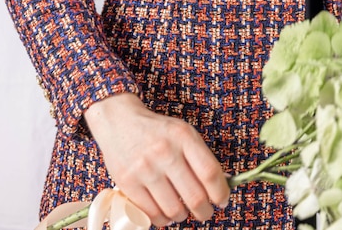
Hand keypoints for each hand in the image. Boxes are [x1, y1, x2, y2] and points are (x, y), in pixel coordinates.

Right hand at [84, 93, 229, 226]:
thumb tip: (221, 184)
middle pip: (194, 196)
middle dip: (204, 211)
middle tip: (205, 212)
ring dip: (183, 216)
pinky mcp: (127, 182)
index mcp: (184, 137)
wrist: (119, 121)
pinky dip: (163, 219)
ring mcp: (145, 168)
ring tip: (183, 211)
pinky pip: (151, 213)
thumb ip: (201, 157)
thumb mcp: (183, 133)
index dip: (220, 192)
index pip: (210, 173)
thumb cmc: (157, 130)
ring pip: (173, 210)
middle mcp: (165, 152)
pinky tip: (165, 214)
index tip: (222, 201)